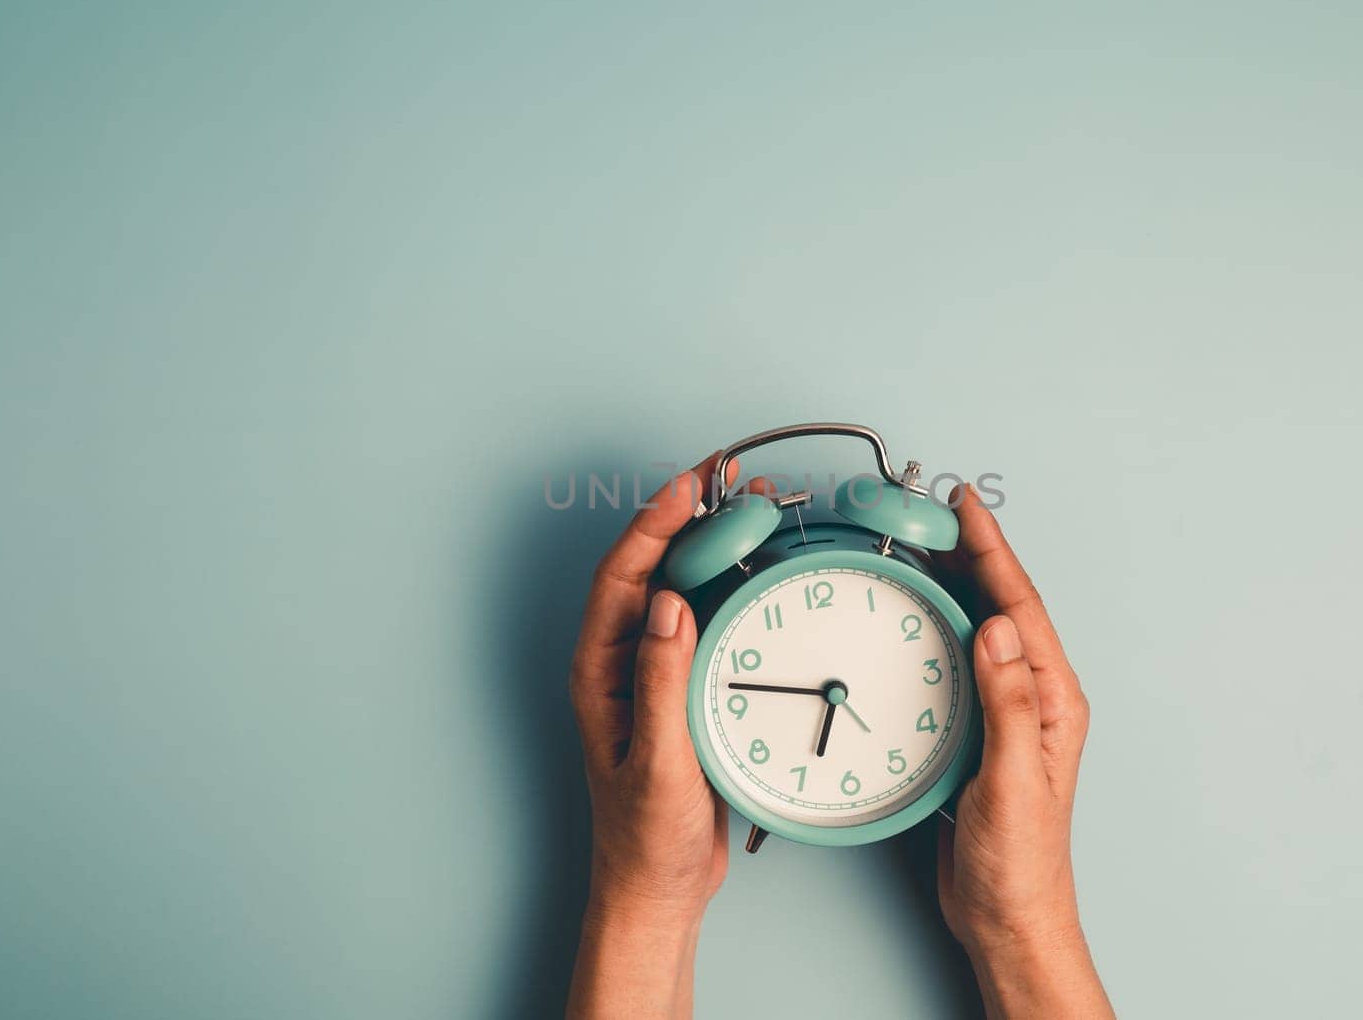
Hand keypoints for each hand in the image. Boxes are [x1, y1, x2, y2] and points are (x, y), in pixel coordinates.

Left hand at [566, 454, 734, 1018]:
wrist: (662, 885)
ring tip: (753, 505)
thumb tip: (667, 603)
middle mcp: (622, 661)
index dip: (653, 525)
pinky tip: (761, 565)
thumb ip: (661, 683)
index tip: (689, 487)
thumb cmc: (645, 837)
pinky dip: (733, 584)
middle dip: (687, 515)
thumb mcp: (659, 762)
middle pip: (650, 566)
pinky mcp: (687, 683)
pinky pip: (708, 618)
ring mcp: (654, 669)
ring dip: (713, 542)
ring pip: (681, 585)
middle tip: (731, 478)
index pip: (621, 577)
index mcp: (601, 672)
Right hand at [935, 484, 1112, 1018]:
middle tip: (940, 511)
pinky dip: (937, 629)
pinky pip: (958, 663)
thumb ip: (1007, 704)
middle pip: (1003, 607)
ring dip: (955, 586)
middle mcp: (1033, 700)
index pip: (1021, 608)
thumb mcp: (1010, 781)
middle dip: (974, 553)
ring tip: (927, 547)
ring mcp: (1005, 714)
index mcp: (1052, 702)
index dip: (993, 552)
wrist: (1007, 915)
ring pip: (979, 630)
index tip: (967, 508)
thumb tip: (999, 628)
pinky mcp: (977, 732)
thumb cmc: (1020, 862)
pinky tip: (917, 620)